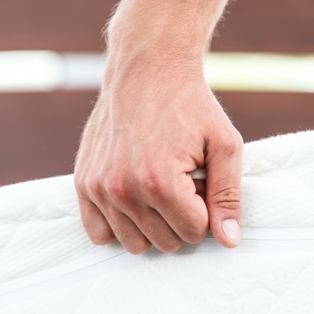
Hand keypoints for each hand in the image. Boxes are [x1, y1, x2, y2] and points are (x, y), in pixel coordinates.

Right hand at [73, 59, 243, 252]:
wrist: (147, 68)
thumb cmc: (190, 105)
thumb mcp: (224, 145)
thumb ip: (228, 196)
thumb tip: (229, 241)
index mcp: (160, 182)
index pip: (195, 233)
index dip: (205, 209)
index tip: (199, 179)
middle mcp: (124, 190)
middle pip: (166, 242)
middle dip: (181, 217)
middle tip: (181, 181)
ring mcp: (100, 188)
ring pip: (136, 245)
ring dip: (153, 223)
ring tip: (158, 187)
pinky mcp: (84, 183)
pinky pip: (99, 234)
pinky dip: (120, 225)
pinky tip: (135, 200)